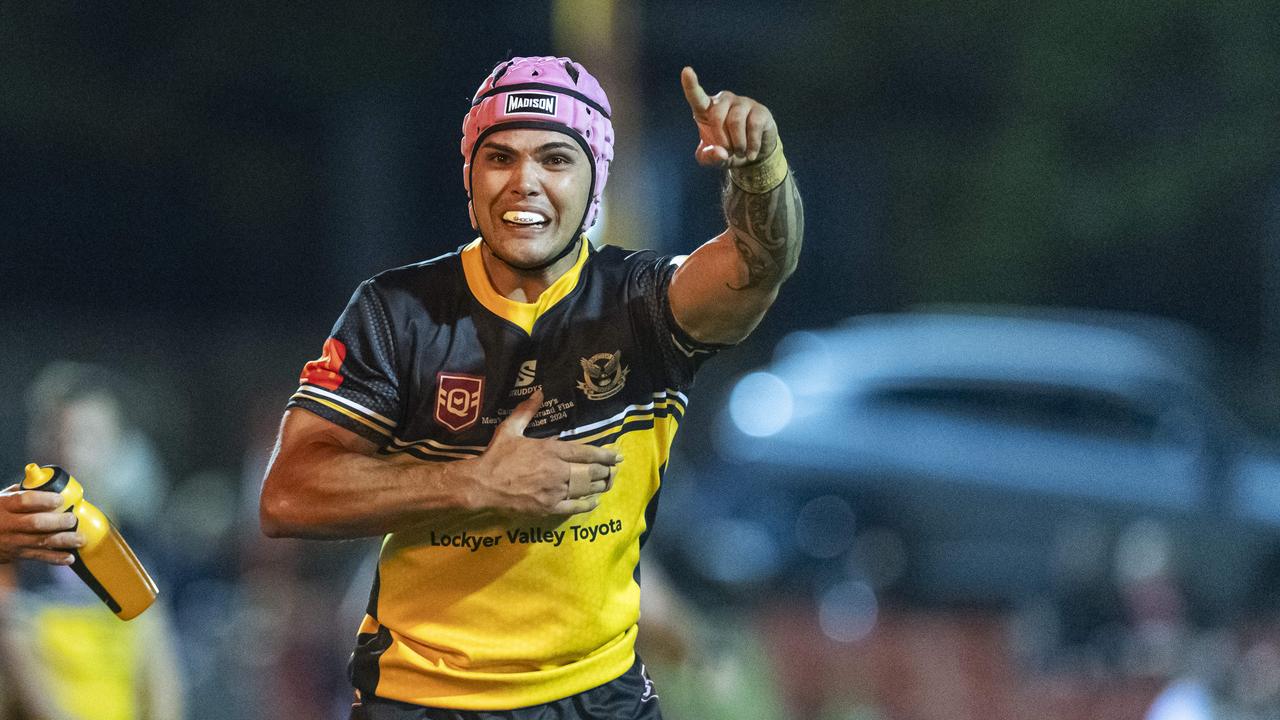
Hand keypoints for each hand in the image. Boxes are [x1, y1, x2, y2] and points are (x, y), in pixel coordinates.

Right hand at [0, 485, 83, 564]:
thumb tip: (50, 482)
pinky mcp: (16, 554)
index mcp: (4, 505)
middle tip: (73, 519)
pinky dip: (55, 558)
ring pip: (39, 541)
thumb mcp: (3, 498)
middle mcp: (7, 524)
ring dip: (63, 541)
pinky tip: (69, 557)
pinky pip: (38, 557)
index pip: (24, 500)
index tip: (60, 499)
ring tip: (80, 539)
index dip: (44, 499)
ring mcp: (12, 541)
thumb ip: (24, 490)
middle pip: (35, 523)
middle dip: (58, 521)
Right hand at [467, 389, 620, 515]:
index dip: (604, 455)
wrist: (482, 485)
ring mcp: (555, 491)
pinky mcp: (548, 507)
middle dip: (605, 471)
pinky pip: (575, 507)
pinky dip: (587, 504)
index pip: (586, 452)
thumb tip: (539, 392)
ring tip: (607, 483)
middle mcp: (558, 471)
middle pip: (591, 472)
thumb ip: (527, 411)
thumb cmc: (497, 456)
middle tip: (613, 471)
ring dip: (599, 486)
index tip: (617, 456)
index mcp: (551, 450)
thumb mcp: (510, 429)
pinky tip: (593, 501)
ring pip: (586, 489)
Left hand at [681, 66, 777, 167]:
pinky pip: (754, 126)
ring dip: (737, 144)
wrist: (751, 155)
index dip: (691, 85)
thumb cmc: (726, 151)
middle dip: (721, 140)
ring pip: (735, 121)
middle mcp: (724, 101)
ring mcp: (743, 103)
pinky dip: (751, 145)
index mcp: (707, 110)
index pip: (697, 96)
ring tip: (740, 153)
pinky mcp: (760, 111)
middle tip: (727, 152)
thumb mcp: (711, 159)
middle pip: (716, 116)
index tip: (687, 71)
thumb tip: (720, 151)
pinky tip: (751, 153)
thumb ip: (708, 157)